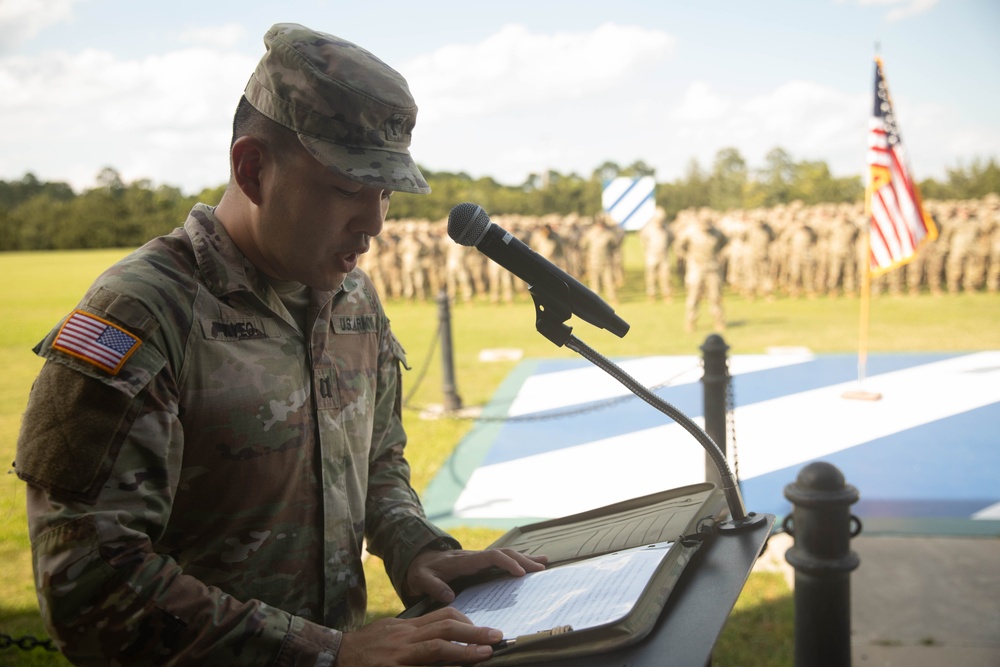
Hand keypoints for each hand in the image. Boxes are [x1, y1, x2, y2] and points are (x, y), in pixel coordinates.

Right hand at [336, 607, 500, 665]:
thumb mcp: (389, 632)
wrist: (333, 656)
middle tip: (497, 636)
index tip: (483, 629)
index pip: (441, 616)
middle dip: (473, 632)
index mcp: (407, 627)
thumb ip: (412, 632)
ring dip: (464, 651)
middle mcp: (405, 637)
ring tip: (486, 653)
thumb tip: (437, 632)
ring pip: (436, 648)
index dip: (465, 621)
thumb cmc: (363, 647)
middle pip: (444, 627)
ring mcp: (399, 655)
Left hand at [405, 548, 547, 604]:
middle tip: (540, 569)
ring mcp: (480, 559)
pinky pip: (502, 561)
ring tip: (544, 563)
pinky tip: (531, 564)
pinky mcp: (481, 564)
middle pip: (504, 554)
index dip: (507, 563)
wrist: (419, 560)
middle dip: (523, 560)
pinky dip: (518, 561)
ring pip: (506, 555)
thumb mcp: (422, 579)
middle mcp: (475, 557)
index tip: (520, 573)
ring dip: (525, 558)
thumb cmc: (422, 570)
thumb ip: (433, 586)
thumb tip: (449, 596)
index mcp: (465, 560)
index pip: (490, 557)